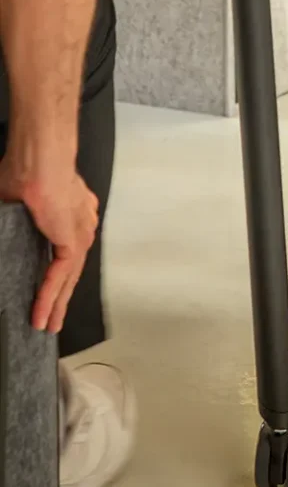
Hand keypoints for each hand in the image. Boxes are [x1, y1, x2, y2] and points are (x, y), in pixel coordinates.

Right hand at [0, 151, 97, 334]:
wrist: (38, 161)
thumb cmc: (23, 170)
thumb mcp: (13, 203)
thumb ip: (13, 219)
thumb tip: (4, 222)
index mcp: (71, 209)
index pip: (66, 247)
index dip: (60, 271)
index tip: (53, 290)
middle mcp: (82, 222)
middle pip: (71, 267)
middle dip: (61, 296)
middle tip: (52, 320)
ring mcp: (80, 231)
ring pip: (69, 276)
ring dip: (56, 303)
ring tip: (46, 325)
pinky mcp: (74, 239)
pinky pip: (61, 274)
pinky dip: (50, 295)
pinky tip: (41, 312)